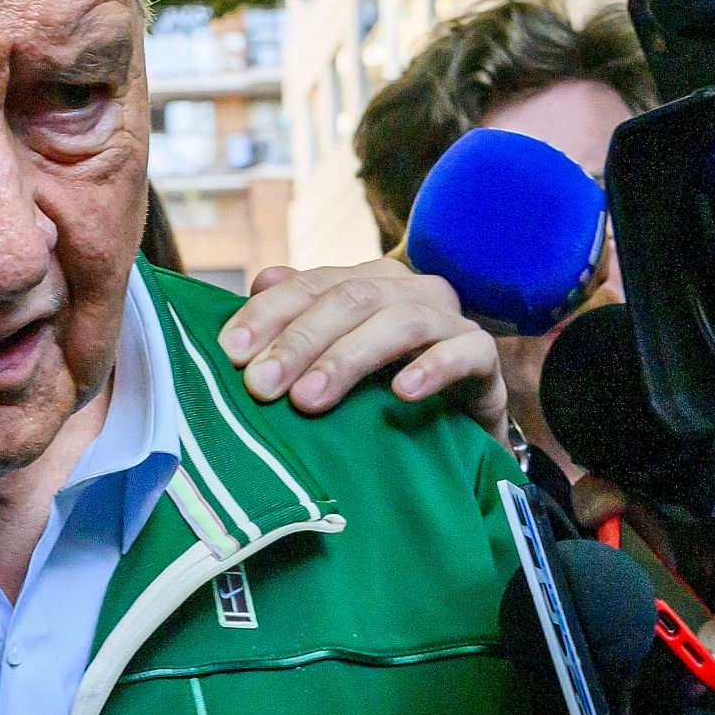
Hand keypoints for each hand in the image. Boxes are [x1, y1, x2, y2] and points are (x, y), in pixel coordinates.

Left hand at [223, 260, 509, 434]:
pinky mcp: (483, 357)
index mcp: (367, 283)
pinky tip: (401, 393)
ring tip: (310, 399)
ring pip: (400, 322)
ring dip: (350, 359)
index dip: (268, 314)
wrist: (456, 432)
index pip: (311, 286)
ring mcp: (450, 320)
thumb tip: (257, 282)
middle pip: (350, 300)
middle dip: (300, 342)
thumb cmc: (381, 395)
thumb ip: (298, 322)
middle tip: (262, 385)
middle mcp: (409, 291)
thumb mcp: (333, 362)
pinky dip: (433, 368)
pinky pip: (465, 352)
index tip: (230, 353)